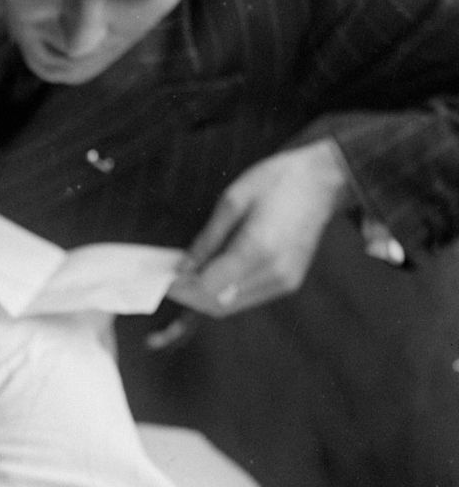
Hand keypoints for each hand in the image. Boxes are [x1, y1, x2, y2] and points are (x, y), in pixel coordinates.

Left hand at [168, 140, 351, 316]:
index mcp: (257, 249)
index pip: (208, 287)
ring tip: (190, 274)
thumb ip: (206, 240)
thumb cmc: (276, 182)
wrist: (322, 180)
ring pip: (232, 306)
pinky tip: (215, 272)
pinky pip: (247, 298)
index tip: (164, 277)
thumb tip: (183, 268)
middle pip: (218, 303)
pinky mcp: (289, 282)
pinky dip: (225, 292)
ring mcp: (285, 281)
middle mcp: (274, 272)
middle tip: (172, 277)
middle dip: (190, 295)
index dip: (181, 288)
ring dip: (206, 295)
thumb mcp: (232, 201)